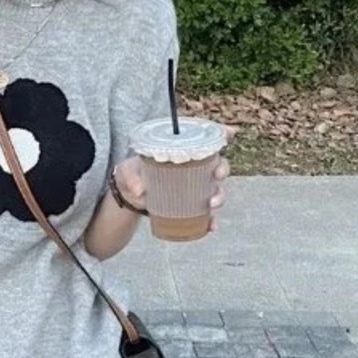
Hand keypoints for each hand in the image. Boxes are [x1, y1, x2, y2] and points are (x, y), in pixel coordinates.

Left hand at [114, 124, 234, 232]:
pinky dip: (211, 222)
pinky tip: (211, 226)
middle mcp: (194, 169)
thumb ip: (130, 176)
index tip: (230, 131)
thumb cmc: (132, 174)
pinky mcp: (191, 208)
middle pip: (218, 165)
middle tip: (217, 174)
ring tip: (211, 203)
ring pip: (216, 190)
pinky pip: (206, 216)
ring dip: (219, 196)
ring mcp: (194, 189)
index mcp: (182, 152)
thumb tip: (139, 191)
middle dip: (223, 169)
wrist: (128, 197)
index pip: (205, 140)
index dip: (221, 133)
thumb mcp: (126, 170)